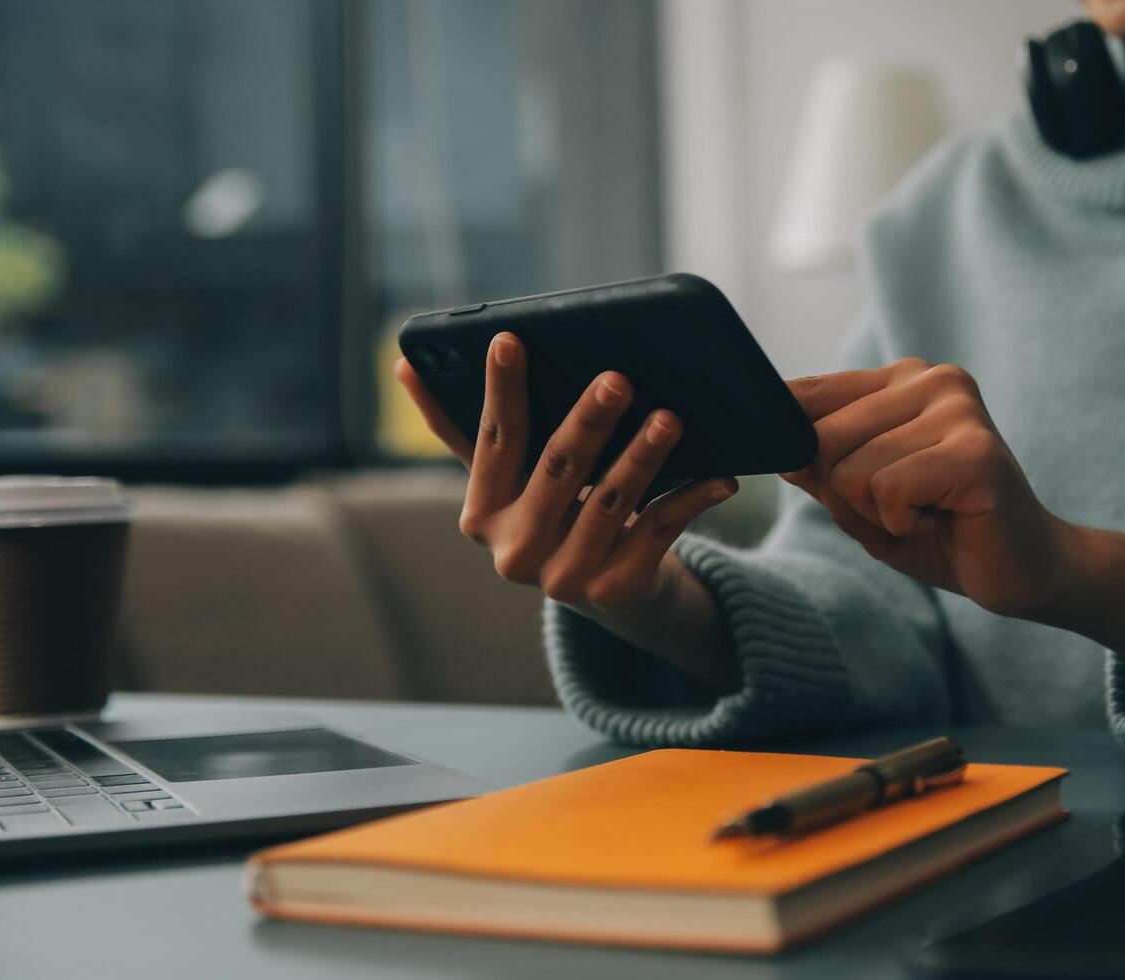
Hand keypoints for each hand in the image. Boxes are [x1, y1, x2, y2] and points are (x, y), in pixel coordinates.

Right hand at [394, 332, 736, 614]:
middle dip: (588, 420)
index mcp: (481, 515)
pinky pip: (658, 532)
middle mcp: (514, 553)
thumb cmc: (554, 510)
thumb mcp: (509, 476)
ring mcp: (564, 578)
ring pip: (611, 501)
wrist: (611, 587)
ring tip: (671, 417)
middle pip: (557, 469)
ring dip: (643, 456)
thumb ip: (462, 426)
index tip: (510, 339)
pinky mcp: (615, 591)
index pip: (493, 440)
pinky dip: (691, 500)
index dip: (501, 389)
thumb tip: (404, 364)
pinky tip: (720, 475)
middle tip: (618, 378)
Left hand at [784, 358, 1076, 617]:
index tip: (808, 476)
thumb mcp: (863, 499)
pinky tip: (945, 521)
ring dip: (878, 514)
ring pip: (849, 472)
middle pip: (820, 439)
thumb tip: (776, 448)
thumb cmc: (943, 531)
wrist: (1027, 571)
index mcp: (901, 380)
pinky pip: (888, 492)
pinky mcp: (976, 452)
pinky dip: (903, 525)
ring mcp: (958, 411)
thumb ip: (820, 470)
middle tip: (903, 507)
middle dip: (845, 494)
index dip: (791, 443)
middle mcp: (931, 380)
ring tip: (929, 513)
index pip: (808, 394)